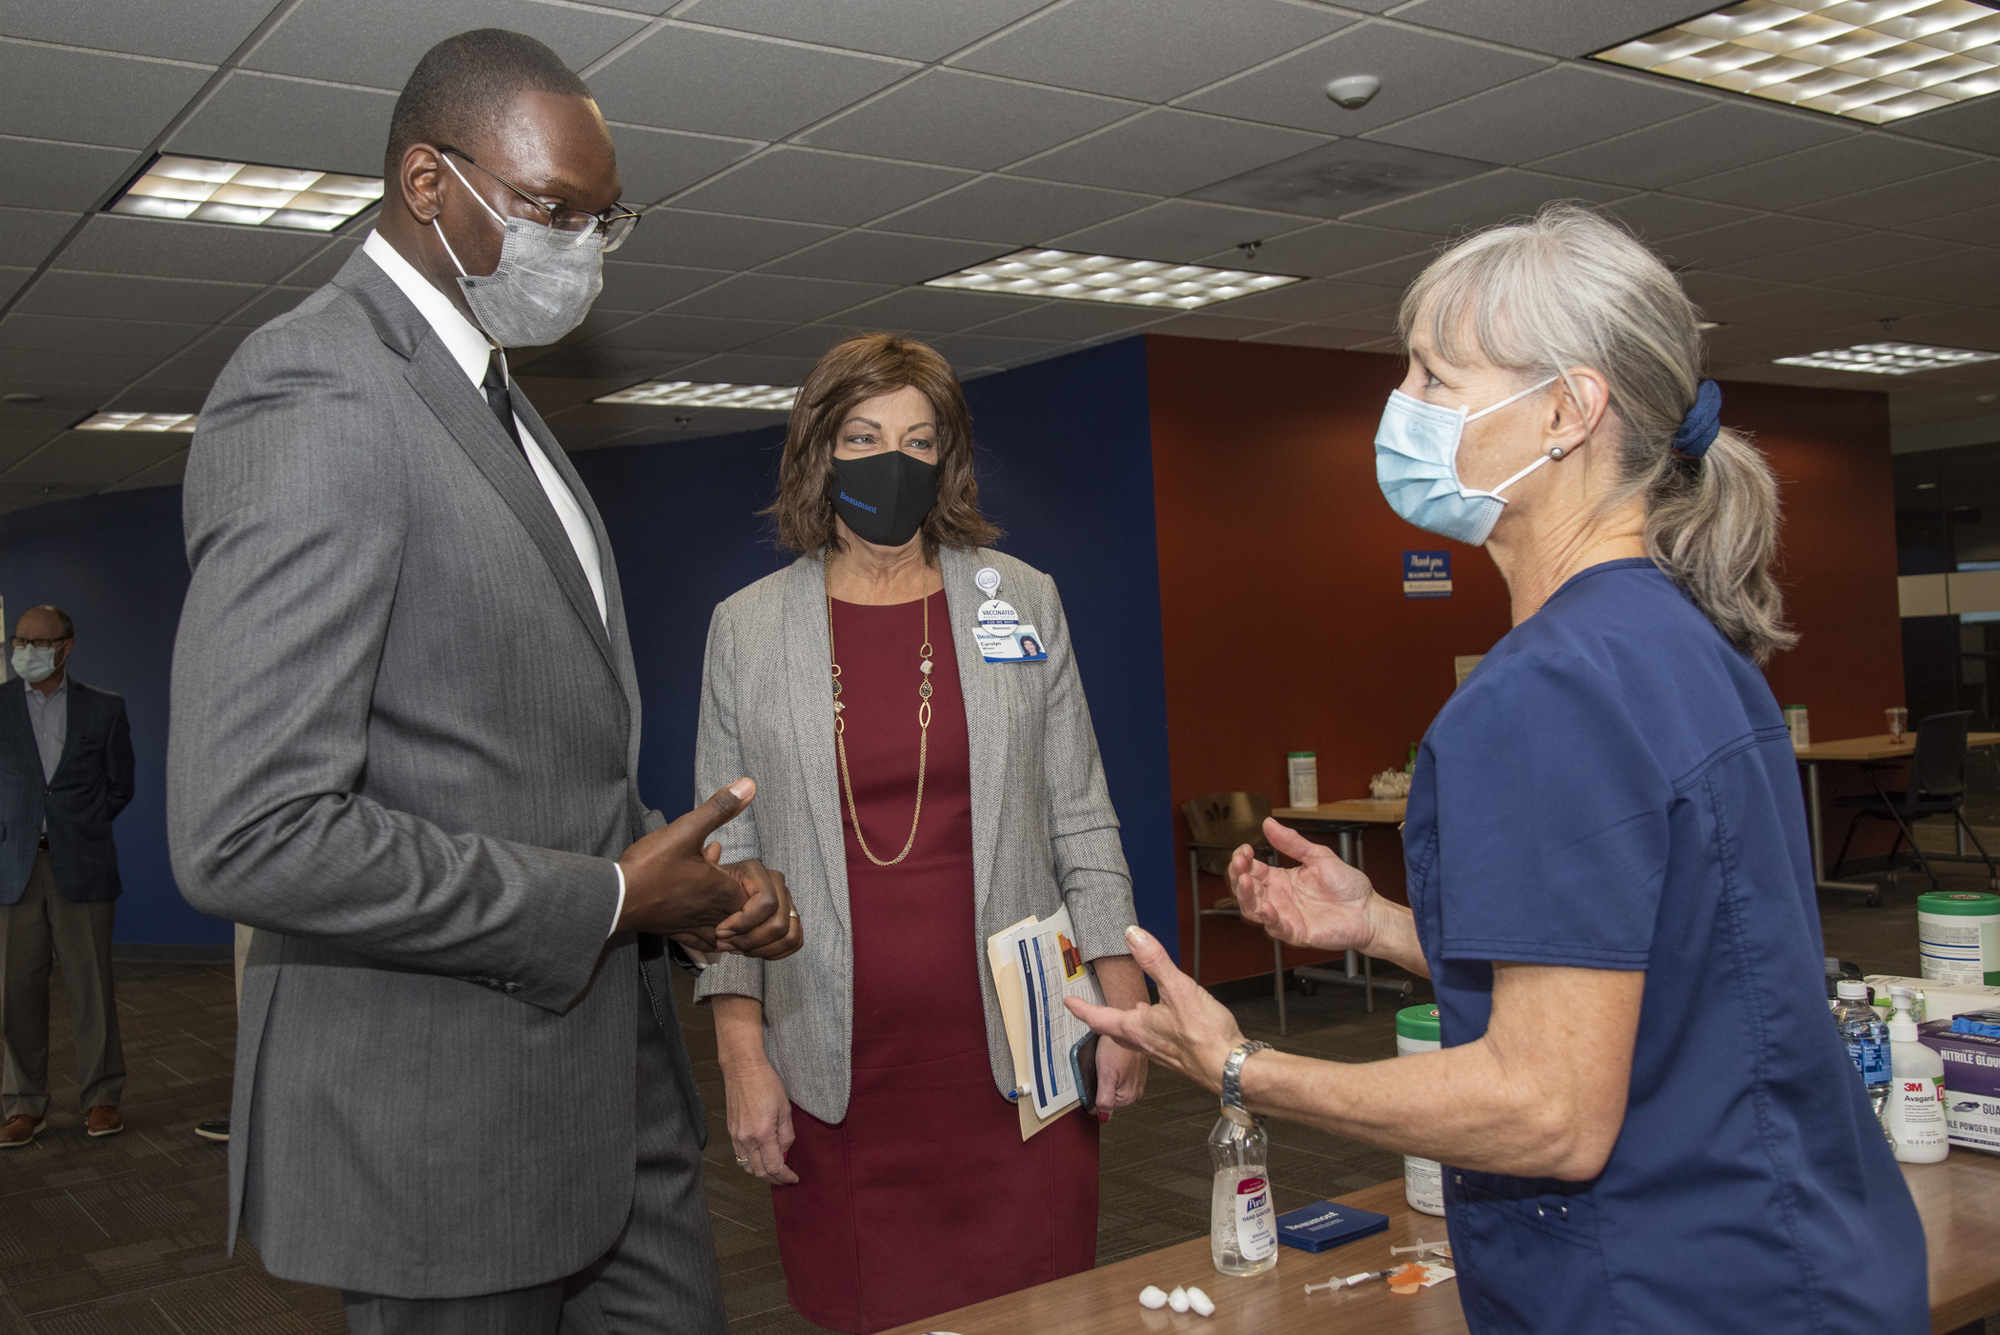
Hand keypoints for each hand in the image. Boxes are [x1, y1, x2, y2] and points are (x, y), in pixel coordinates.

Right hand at [616, 780, 753, 936]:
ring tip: (734, 904)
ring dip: (737, 921)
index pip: (765, 900)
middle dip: (754, 904)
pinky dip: (717, 936)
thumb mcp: (687, 829)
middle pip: (753, 920)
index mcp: (725, 891)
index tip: (748, 872)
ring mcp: (699, 928)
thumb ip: (720, 808)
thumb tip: (748, 785)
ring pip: (733, 937)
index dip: (763, 887)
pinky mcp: (682, 935)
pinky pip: (709, 944)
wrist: (618, 897)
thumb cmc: (650, 867)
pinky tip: (713, 922)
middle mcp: (717, 914)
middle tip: (744, 885)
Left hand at [714, 859, 802, 959]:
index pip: (767, 902)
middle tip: (726, 944)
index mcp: (757, 872)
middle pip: (778, 924)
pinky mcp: (791, 920)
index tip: (721, 930)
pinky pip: (795, 941)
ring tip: (737, 949)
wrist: (716, 902)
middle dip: (749, 940)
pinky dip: (774, 952)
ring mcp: (787, 902)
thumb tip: (713, 848)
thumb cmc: (710, 890)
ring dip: (761, 949)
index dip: (744, 923)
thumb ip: (707, 863)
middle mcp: (777, 884)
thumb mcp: (704, 876)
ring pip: (789, 935)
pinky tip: (752, 951)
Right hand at [724, 1058, 797, 1184]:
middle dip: (774, 1178)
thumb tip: (785, 1150)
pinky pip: (739, 1155)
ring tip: (773, 1169)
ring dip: (761, 1172)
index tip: (793, 1179)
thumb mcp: (785, 1109)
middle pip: (759, 1171)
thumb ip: (786, 1134)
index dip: (785, 1177)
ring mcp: (736, 1136)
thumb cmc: (765, 1083)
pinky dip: (750, 1161)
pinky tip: (760, 1157)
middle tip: (785, 1178)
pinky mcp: (731, 1131)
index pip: (774, 1166)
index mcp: (763, 1134)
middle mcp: (746, 1139)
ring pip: (747, 1166)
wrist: (743, 1069)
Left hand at [1067, 926, 1243, 1094]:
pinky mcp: (1182, 1056)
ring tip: (1130, 1012)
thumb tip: (1133, 936)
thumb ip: (1155, 961)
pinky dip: (1152, 1029)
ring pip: (1137, 1037)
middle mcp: (1146, 1043)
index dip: (1083, 1009)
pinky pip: (1157, 1041)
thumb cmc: (1205, 1036)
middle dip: (1102, 1019)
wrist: (1230, 1067)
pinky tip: (1166, 1022)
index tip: (1070, 1004)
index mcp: (1138, 1028)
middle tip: (1092, 1012)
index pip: (1100, 1018)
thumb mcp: (1178, 988)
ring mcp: (1163, 1052)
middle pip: (1115, 1031)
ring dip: (1129, 1024)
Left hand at [1094, 1036, 1147, 1118]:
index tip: (1090, 1084)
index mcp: (1127, 1096)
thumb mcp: (1105, 1075)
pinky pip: (1120, 1077)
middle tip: (1098, 1070)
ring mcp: (1137, 1082)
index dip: (1092, 1097)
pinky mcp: (1137, 1072)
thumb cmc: (1117, 1046)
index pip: (1103, 1108)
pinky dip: (1113, 1071)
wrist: (1127, 1025)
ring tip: (1105, 1064)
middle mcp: (1135, 1092)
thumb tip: (1102, 1116)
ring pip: (1114, 1087)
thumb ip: (1104, 1099)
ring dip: (1107, 1078)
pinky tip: (1111, 1061)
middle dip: (1100, 1086)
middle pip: (1109, 1098)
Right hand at [1231, 818, 1378, 953]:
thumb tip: (1269, 823)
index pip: (1252, 869)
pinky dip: (1268, 919)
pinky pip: (1276, 928)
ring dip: (1245, 896)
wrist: (1369, 910)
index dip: (1243, 860)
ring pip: (1253, 910)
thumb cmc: (1348, 886)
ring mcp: (1286, 916)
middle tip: (1240, 863)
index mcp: (1282, 879)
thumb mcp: (1319, 856)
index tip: (1245, 849)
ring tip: (1246, 881)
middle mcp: (1279, 898)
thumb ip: (1292, 842)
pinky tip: (1266, 906)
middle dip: (1238, 875)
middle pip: (1246, 890)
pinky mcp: (1296, 932)